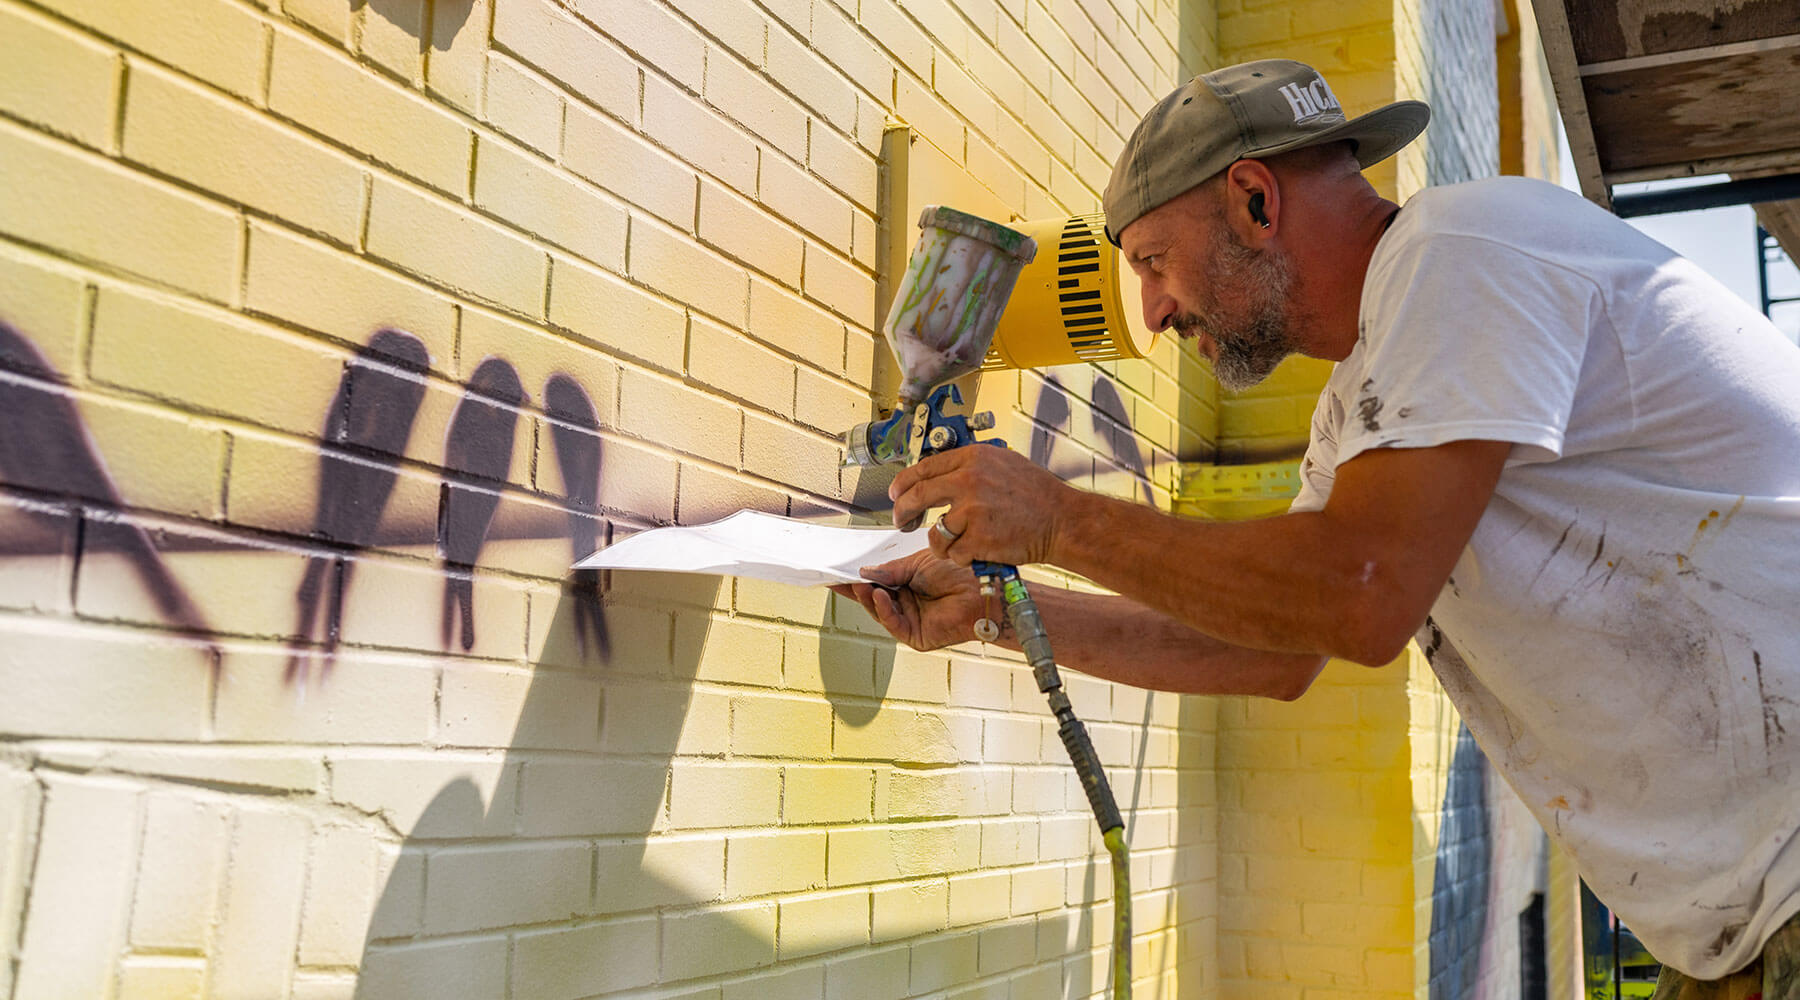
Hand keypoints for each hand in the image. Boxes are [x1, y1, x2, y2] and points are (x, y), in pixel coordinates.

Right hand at [829, 549, 983, 650]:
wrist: (982, 589)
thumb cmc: (959, 573)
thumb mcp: (917, 563)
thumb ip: (891, 571)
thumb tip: (865, 573)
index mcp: (908, 585)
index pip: (877, 583)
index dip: (857, 579)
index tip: (837, 574)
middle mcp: (908, 604)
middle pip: (874, 599)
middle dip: (856, 590)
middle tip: (838, 580)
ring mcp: (911, 621)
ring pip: (880, 612)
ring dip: (868, 598)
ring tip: (860, 585)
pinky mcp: (916, 636)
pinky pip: (894, 624)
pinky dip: (883, 610)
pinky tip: (880, 596)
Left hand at [889, 446, 1073, 565]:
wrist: (1063, 520)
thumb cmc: (1038, 495)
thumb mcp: (1003, 463)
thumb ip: (970, 466)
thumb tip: (938, 473)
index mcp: (973, 458)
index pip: (923, 468)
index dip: (903, 483)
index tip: (895, 494)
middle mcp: (969, 480)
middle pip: (916, 496)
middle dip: (903, 512)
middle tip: (901, 521)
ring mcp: (972, 510)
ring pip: (934, 532)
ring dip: (940, 544)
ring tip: (956, 546)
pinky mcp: (978, 538)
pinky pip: (952, 553)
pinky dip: (961, 558)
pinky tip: (976, 553)